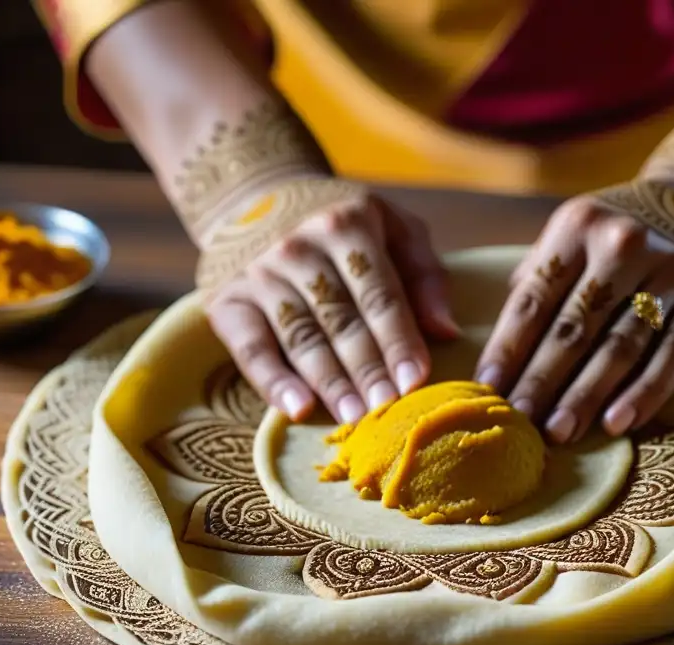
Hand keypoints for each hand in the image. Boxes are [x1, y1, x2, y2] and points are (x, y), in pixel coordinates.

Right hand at [205, 190, 458, 423]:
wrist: (253, 197)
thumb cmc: (340, 224)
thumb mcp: (392, 227)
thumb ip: (424, 274)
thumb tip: (446, 330)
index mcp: (347, 226)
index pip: (378, 294)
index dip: (398, 340)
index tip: (416, 380)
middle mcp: (299, 247)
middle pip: (340, 320)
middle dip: (367, 369)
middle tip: (387, 409)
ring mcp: (259, 274)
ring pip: (301, 338)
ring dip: (329, 382)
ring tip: (354, 417)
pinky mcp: (227, 301)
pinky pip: (250, 349)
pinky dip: (272, 381)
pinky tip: (297, 409)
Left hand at [475, 195, 673, 443]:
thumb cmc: (621, 231)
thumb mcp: (576, 231)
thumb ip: (539, 276)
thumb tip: (500, 341)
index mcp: (578, 226)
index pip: (533, 299)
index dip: (507, 348)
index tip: (487, 390)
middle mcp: (624, 243)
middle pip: (573, 327)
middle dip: (541, 380)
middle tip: (519, 422)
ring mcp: (672, 270)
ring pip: (621, 345)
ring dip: (586, 394)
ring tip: (560, 431)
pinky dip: (646, 392)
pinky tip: (619, 423)